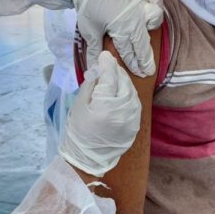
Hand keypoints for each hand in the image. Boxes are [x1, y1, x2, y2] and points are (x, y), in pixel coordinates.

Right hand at [59, 52, 140, 176]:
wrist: (87, 158)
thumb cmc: (78, 131)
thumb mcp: (79, 105)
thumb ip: (90, 84)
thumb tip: (98, 69)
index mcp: (106, 106)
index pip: (110, 77)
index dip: (107, 64)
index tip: (105, 55)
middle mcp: (123, 111)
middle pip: (124, 82)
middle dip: (116, 72)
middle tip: (108, 65)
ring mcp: (132, 119)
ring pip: (131, 92)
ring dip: (123, 82)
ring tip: (113, 77)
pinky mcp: (136, 125)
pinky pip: (134, 103)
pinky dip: (128, 94)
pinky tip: (120, 92)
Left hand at [74, 0, 163, 77]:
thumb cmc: (88, 8)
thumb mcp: (89, 32)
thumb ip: (94, 51)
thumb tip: (92, 69)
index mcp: (122, 29)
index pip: (130, 52)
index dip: (134, 65)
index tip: (140, 74)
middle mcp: (135, 19)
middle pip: (143, 43)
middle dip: (146, 60)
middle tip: (149, 70)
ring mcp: (140, 5)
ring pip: (154, 21)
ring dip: (151, 30)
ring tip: (145, 37)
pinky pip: (156, 0)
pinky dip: (156, 6)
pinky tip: (150, 12)